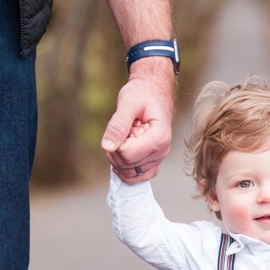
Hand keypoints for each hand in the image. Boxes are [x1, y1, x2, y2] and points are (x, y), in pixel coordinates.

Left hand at [101, 60, 174, 183]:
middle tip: (120, 130)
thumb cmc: (142, 94)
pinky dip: (124, 169)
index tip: (120, 126)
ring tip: (123, 138)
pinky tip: (121, 153)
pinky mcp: (153, 162)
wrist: (153, 92)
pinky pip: (137, 177)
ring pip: (129, 173)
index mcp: (159, 137)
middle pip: (126, 164)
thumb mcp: (127, 102)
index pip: (127, 154)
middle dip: (115, 149)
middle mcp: (162, 151)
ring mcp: (158, 158)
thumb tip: (107, 147)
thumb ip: (117, 125)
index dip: (116, 142)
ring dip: (118, 158)